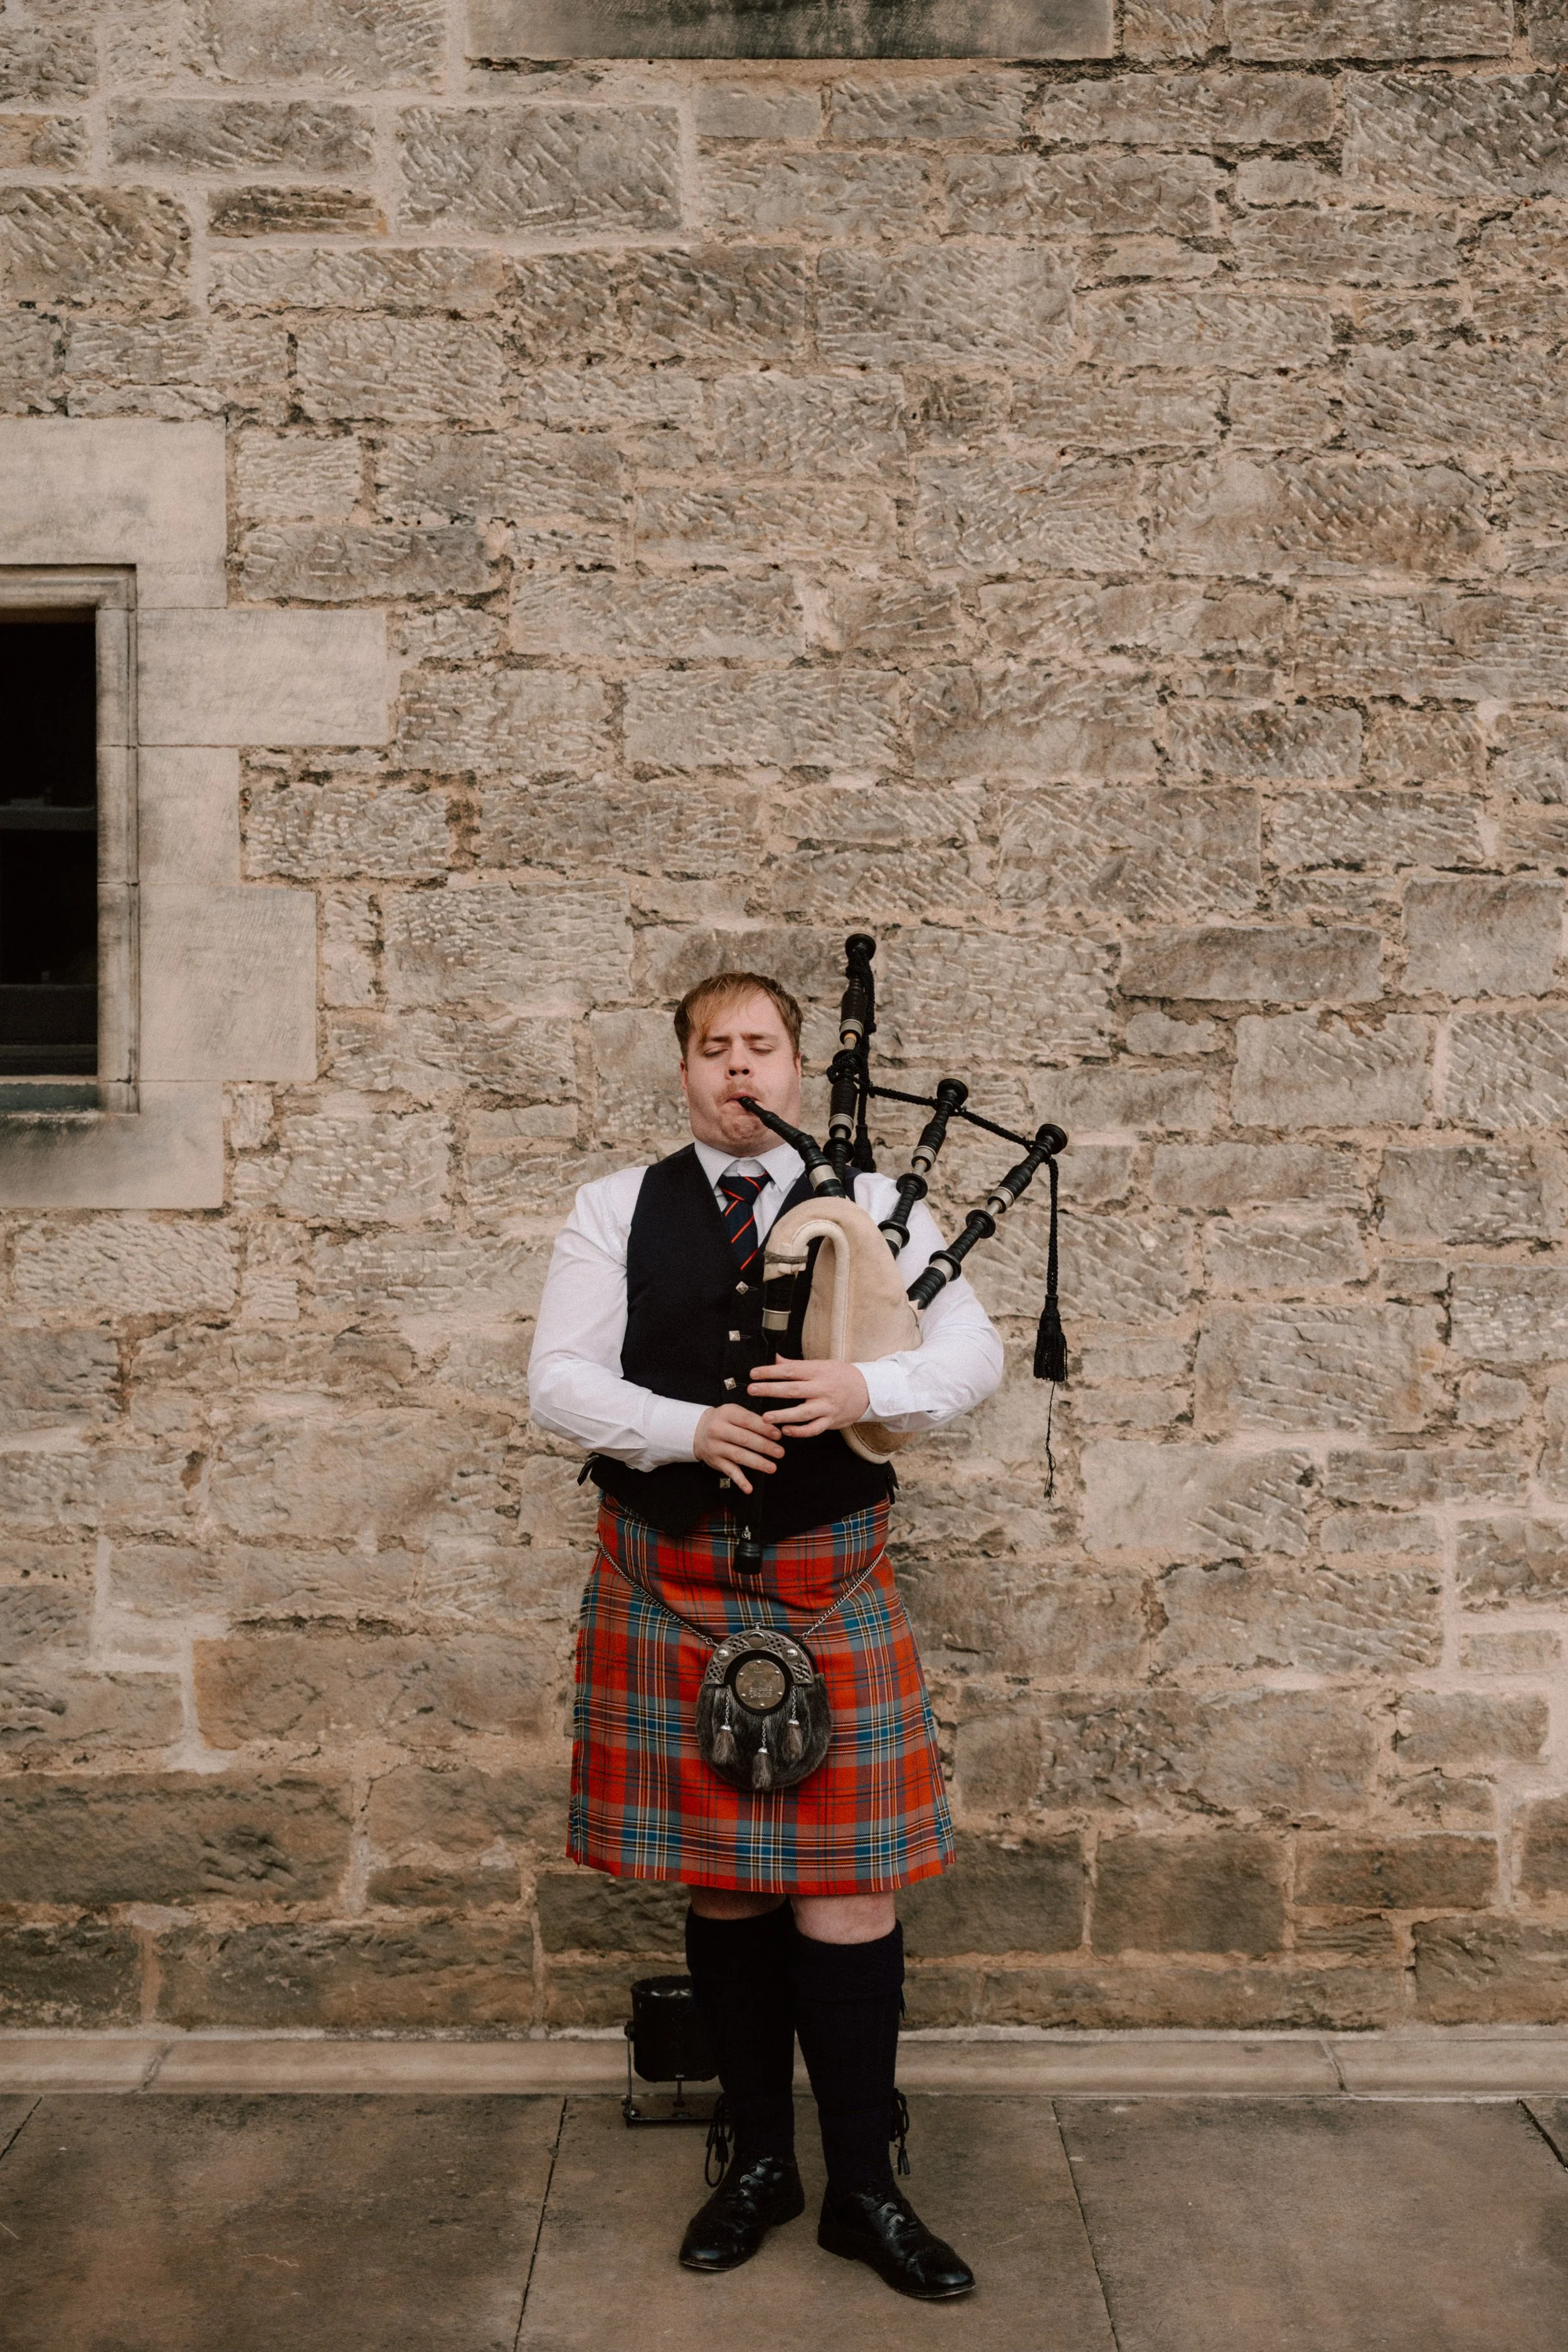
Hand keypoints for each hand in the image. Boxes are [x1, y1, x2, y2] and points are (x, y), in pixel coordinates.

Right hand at [693, 1403, 785, 1495]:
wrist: (697, 1430)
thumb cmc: (722, 1421)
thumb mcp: (734, 1412)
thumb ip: (752, 1419)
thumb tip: (774, 1430)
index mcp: (726, 1414)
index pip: (747, 1421)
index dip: (764, 1429)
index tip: (778, 1435)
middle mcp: (718, 1430)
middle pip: (744, 1439)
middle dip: (764, 1446)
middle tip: (779, 1452)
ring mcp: (716, 1447)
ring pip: (739, 1456)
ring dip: (757, 1463)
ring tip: (772, 1467)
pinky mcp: (716, 1461)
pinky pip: (729, 1471)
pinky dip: (740, 1481)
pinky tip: (749, 1488)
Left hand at [748, 1357, 870, 1438]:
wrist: (868, 1390)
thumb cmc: (840, 1376)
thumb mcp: (820, 1365)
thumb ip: (796, 1365)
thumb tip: (775, 1358)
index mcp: (817, 1371)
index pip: (790, 1370)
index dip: (770, 1372)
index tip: (754, 1373)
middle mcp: (822, 1388)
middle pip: (792, 1390)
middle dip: (770, 1390)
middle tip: (752, 1390)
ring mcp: (826, 1406)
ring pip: (802, 1413)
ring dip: (783, 1416)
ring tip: (766, 1418)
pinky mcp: (830, 1421)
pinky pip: (813, 1429)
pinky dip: (799, 1431)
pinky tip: (785, 1431)